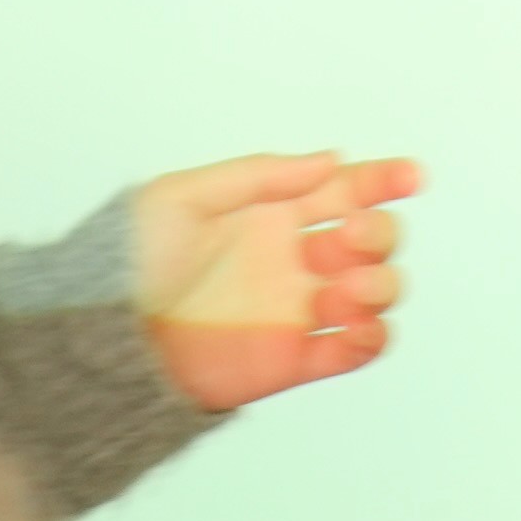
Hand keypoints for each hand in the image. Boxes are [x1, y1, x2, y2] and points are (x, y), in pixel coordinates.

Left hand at [128, 154, 420, 413]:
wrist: (108, 340)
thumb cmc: (130, 264)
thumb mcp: (182, 197)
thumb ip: (258, 177)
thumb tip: (330, 160)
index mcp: (271, 214)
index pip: (345, 189)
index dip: (384, 180)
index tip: (411, 176)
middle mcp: (293, 259)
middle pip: (373, 238)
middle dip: (379, 232)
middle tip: (349, 236)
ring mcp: (298, 310)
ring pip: (376, 293)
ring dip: (380, 285)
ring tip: (343, 288)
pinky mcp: (295, 360)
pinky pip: (357, 350)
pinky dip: (372, 337)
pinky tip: (350, 325)